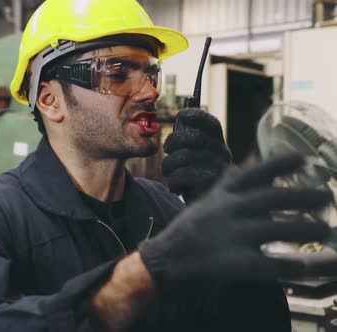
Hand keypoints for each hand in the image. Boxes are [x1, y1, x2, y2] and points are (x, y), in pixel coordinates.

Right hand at [140, 153, 332, 291]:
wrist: (163, 260)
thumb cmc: (188, 230)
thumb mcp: (205, 201)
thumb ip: (225, 186)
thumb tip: (240, 168)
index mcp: (221, 195)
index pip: (253, 173)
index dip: (279, 164)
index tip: (304, 158)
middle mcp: (226, 211)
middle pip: (271, 199)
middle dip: (303, 196)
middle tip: (328, 196)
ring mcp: (229, 236)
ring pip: (276, 230)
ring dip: (304, 229)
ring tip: (324, 230)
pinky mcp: (231, 263)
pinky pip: (269, 264)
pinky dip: (291, 266)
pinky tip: (306, 266)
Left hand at [163, 109, 231, 202]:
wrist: (203, 213)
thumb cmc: (193, 182)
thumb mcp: (191, 159)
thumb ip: (187, 142)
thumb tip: (179, 121)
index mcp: (217, 144)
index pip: (211, 123)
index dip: (196, 115)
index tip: (181, 115)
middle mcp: (222, 153)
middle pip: (193, 137)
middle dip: (172, 142)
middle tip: (167, 152)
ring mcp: (219, 169)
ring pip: (184, 156)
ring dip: (169, 165)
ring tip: (170, 174)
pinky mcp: (212, 185)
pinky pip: (185, 174)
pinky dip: (174, 181)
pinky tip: (176, 188)